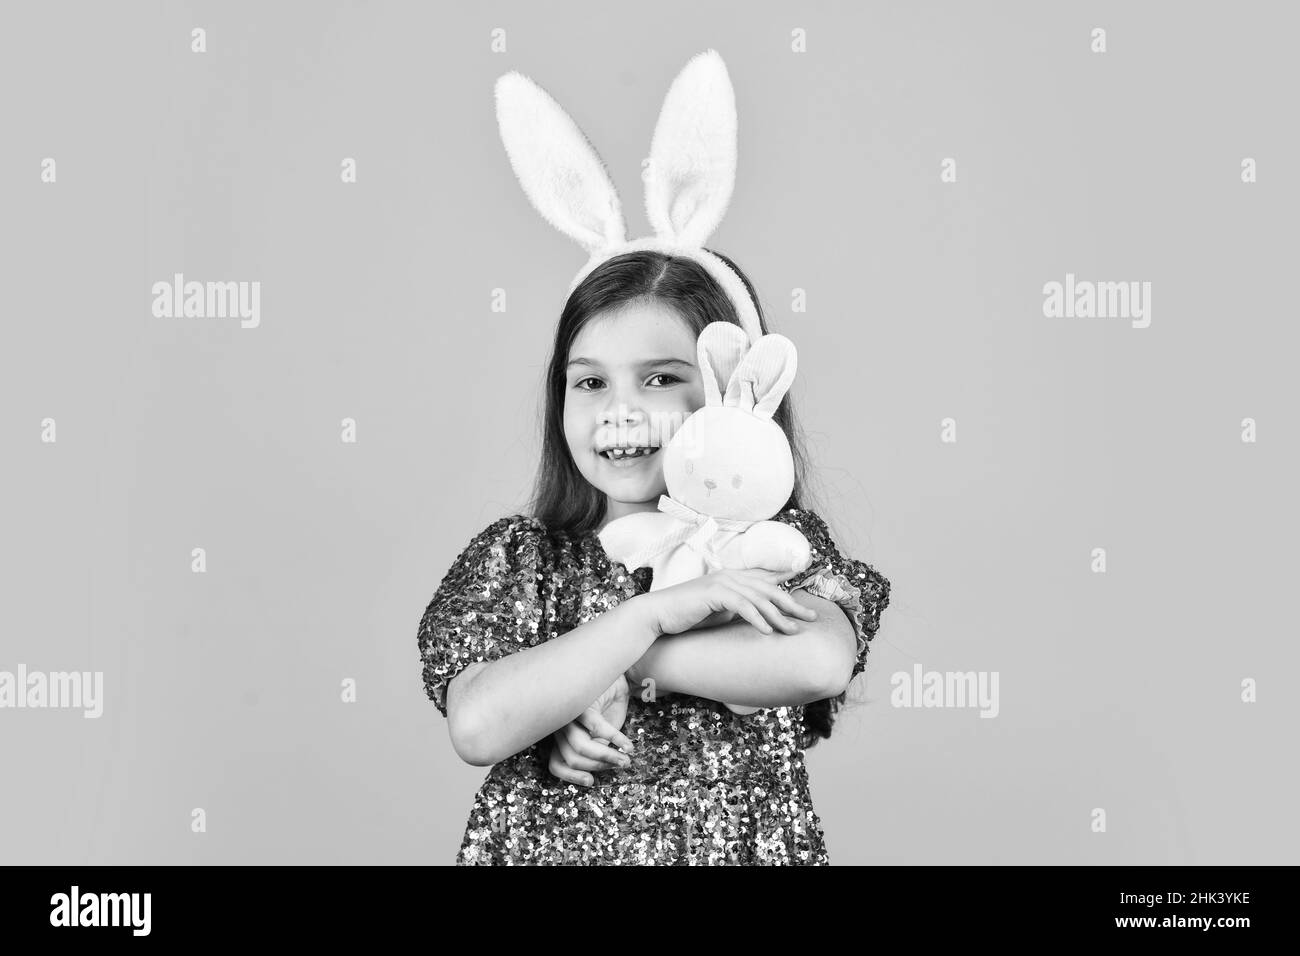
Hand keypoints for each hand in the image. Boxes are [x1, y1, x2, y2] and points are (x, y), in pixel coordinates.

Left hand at [546, 674, 635, 787]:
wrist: (614, 678)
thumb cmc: (606, 708)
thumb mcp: (599, 736)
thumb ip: (595, 751)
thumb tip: (600, 770)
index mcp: (562, 738)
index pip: (555, 764)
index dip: (572, 777)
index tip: (591, 781)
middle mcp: (560, 727)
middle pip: (571, 758)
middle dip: (598, 766)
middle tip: (619, 765)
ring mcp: (568, 714)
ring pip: (581, 746)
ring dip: (607, 756)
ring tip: (626, 758)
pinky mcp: (582, 703)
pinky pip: (597, 728)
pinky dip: (615, 739)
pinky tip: (628, 745)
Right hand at [634, 567, 818, 637]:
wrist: (659, 615)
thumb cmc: (687, 616)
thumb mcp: (719, 611)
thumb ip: (738, 609)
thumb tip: (759, 617)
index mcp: (732, 578)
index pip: (765, 578)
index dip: (787, 578)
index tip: (807, 580)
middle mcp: (730, 576)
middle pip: (770, 590)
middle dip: (793, 604)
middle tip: (812, 617)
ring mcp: (722, 583)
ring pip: (759, 599)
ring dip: (779, 616)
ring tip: (794, 631)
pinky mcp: (714, 594)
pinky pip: (742, 606)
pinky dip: (757, 619)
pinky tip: (768, 631)